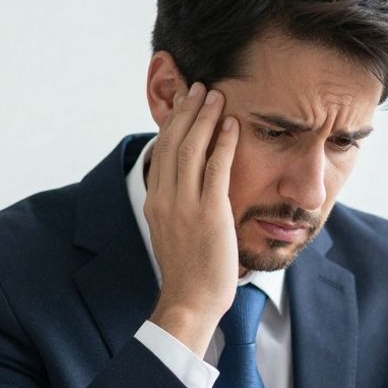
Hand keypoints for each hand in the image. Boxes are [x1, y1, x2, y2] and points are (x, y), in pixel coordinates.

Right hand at [143, 81, 240, 356]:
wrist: (190, 300)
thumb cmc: (189, 272)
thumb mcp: (173, 232)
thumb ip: (178, 205)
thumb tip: (188, 186)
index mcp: (155, 201)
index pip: (161, 151)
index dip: (173, 122)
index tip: (184, 103)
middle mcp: (166, 198)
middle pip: (173, 142)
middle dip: (187, 111)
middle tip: (200, 88)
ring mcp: (186, 206)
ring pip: (191, 149)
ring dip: (205, 119)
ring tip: (216, 96)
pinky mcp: (209, 214)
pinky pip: (216, 170)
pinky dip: (223, 144)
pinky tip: (232, 126)